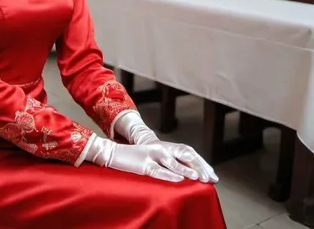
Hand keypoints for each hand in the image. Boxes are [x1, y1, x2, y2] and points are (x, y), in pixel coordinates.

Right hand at [85, 136, 208, 181]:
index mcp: (164, 147)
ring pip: (172, 162)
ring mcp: (151, 155)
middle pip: (183, 156)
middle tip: (210, 179)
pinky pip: (158, 170)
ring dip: (186, 170)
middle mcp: (160, 148)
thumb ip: (166, 163)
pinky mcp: (143, 164)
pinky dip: (169, 175)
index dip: (201, 163)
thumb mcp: (152, 159)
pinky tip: (179, 179)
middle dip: (199, 167)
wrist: (113, 153)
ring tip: (198, 177)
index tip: (213, 175)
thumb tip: (183, 175)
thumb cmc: (134, 159)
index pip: (187, 154)